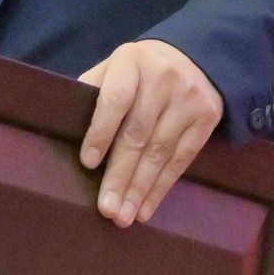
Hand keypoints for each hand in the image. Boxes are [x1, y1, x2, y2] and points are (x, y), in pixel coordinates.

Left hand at [80, 40, 223, 226]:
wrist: (193, 58)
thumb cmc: (138, 73)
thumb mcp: (113, 68)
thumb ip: (92, 94)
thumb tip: (67, 133)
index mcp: (131, 61)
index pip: (115, 99)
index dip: (101, 132)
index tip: (89, 163)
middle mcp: (163, 77)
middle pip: (138, 133)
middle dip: (120, 175)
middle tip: (106, 208)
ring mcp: (188, 98)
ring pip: (160, 152)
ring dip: (140, 189)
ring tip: (123, 216)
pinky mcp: (207, 117)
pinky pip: (182, 159)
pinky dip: (161, 188)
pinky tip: (146, 208)